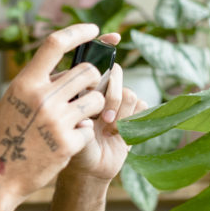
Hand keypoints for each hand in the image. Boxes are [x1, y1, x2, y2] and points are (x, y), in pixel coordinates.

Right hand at [0, 24, 109, 203]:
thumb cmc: (4, 138)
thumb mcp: (12, 103)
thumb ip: (37, 85)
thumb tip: (70, 69)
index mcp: (24, 83)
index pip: (55, 44)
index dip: (78, 32)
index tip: (95, 31)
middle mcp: (41, 98)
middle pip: (87, 72)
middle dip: (92, 80)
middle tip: (85, 92)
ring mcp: (56, 121)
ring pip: (96, 99)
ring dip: (93, 107)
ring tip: (76, 119)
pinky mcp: (68, 144)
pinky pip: (90, 128)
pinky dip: (83, 134)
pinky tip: (65, 143)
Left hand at [63, 53, 149, 182]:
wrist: (88, 172)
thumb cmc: (71, 149)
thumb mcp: (68, 127)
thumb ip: (76, 107)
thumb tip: (89, 86)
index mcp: (80, 89)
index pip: (93, 60)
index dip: (103, 44)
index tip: (114, 38)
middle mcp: (100, 92)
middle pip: (114, 73)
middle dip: (111, 94)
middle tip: (103, 116)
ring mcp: (117, 103)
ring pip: (127, 92)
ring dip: (120, 113)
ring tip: (109, 130)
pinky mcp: (134, 115)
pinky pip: (141, 105)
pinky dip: (132, 120)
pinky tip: (120, 134)